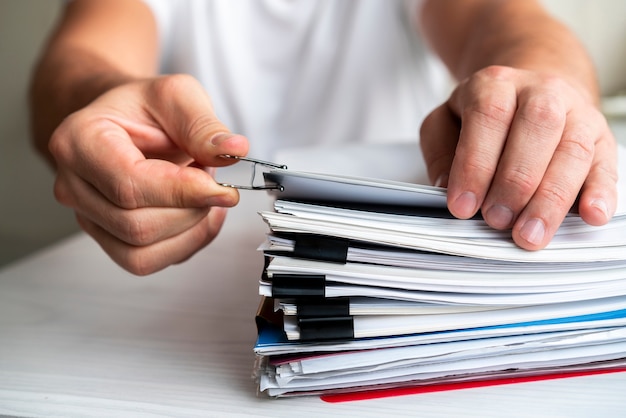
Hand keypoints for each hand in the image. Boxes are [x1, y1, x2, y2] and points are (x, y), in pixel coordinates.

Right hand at [49, 74, 248, 274]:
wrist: (127, 121)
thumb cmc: (145, 108)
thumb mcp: (179, 96)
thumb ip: (204, 126)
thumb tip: (233, 151)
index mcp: (81, 141)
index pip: (131, 185)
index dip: (184, 193)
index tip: (224, 188)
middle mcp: (75, 185)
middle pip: (137, 226)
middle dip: (190, 211)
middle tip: (210, 180)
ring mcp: (89, 217)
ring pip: (141, 254)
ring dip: (189, 230)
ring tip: (202, 195)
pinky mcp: (108, 238)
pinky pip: (147, 261)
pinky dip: (185, 244)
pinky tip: (199, 215)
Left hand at [420, 65, 617, 249]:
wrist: (530, 94)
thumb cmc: (485, 117)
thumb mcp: (446, 122)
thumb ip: (440, 151)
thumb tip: (445, 187)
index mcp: (496, 84)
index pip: (488, 116)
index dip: (475, 164)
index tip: (463, 205)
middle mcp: (542, 92)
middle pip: (538, 127)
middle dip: (515, 182)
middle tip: (497, 220)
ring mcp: (577, 113)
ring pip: (574, 150)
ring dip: (552, 198)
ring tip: (531, 233)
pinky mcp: (601, 139)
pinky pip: (606, 164)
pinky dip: (600, 192)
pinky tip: (590, 215)